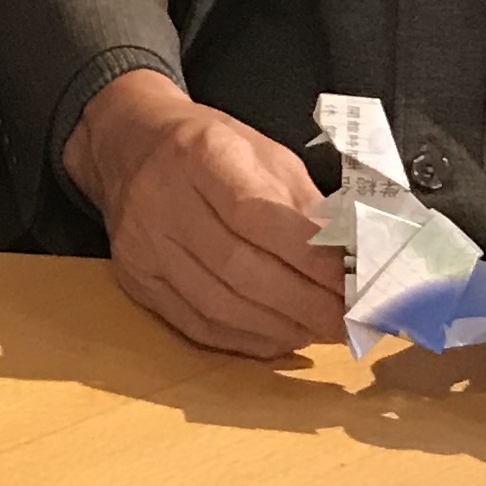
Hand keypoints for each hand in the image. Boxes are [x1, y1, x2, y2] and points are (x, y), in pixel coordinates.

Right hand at [66, 69, 343, 358]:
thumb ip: (305, 203)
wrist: (127, 146)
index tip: (358, 281)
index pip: (260, 217)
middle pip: (239, 268)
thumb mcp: (264, 152)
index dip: (313, 258)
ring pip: (219, 305)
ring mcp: (143, 247)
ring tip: (325, 330)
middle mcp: (162, 201)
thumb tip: (353, 257)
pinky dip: (247, 339)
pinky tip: (282, 337)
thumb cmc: (207, 147)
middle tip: (352, 319)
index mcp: (201, 155)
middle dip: (306, 302)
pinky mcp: (136, 281)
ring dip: (282, 326)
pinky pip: (196, 325)